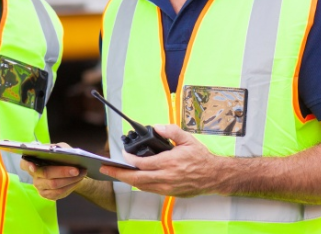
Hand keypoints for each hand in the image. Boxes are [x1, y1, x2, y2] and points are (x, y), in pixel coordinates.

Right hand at [20, 142, 86, 200]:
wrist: (70, 170)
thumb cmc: (62, 157)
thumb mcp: (60, 148)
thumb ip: (57, 148)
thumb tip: (54, 149)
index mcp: (33, 161)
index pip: (24, 163)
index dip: (27, 165)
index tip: (33, 166)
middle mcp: (34, 175)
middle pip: (46, 174)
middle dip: (62, 171)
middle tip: (76, 169)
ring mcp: (40, 187)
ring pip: (54, 185)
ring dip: (70, 180)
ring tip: (81, 174)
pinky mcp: (48, 195)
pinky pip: (59, 192)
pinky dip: (70, 186)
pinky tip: (78, 180)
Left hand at [99, 124, 219, 197]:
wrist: (214, 175)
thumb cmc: (200, 157)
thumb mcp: (187, 138)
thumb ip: (171, 130)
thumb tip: (157, 127)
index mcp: (169, 163)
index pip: (143, 164)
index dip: (129, 159)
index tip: (122, 153)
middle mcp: (166, 177)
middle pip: (137, 179)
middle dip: (119, 174)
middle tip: (106, 169)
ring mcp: (167, 187)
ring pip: (142, 186)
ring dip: (127, 180)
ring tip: (115, 173)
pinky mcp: (169, 192)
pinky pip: (150, 189)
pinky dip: (138, 184)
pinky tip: (132, 178)